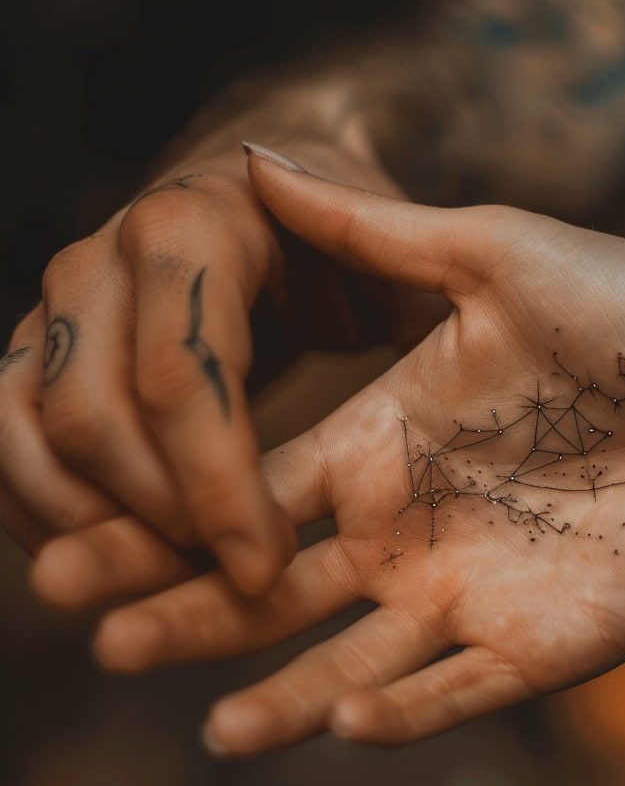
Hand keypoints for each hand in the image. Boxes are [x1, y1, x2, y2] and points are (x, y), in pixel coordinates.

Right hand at [0, 137, 442, 593]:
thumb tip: (420, 334)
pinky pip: (3, 437)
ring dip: (89, 527)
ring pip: (27, 432)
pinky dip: (41, 511)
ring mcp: (54, 304)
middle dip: (160, 520)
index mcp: (193, 230)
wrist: (247, 206)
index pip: (183, 376)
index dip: (219, 485)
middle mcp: (102, 260)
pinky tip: (114, 557)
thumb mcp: (383, 250)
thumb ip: (400, 278)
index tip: (268, 566)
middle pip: (93, 417)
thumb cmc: (329, 248)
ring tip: (177, 579)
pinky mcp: (34, 348)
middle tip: (235, 576)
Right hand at [36, 155, 624, 753]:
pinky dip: (406, 714)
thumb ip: (375, 232)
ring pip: (358, 659)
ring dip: (282, 693)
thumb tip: (256, 158)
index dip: (174, 515)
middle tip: (94, 639)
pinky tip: (347, 722)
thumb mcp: (498, 257)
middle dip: (189, 609)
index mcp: (391, 436)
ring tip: (211, 725)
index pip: (255, 488)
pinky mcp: (547, 644)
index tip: (83, 543)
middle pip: (281, 583)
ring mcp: (478, 589)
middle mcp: (417, 522)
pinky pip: (462, 692)